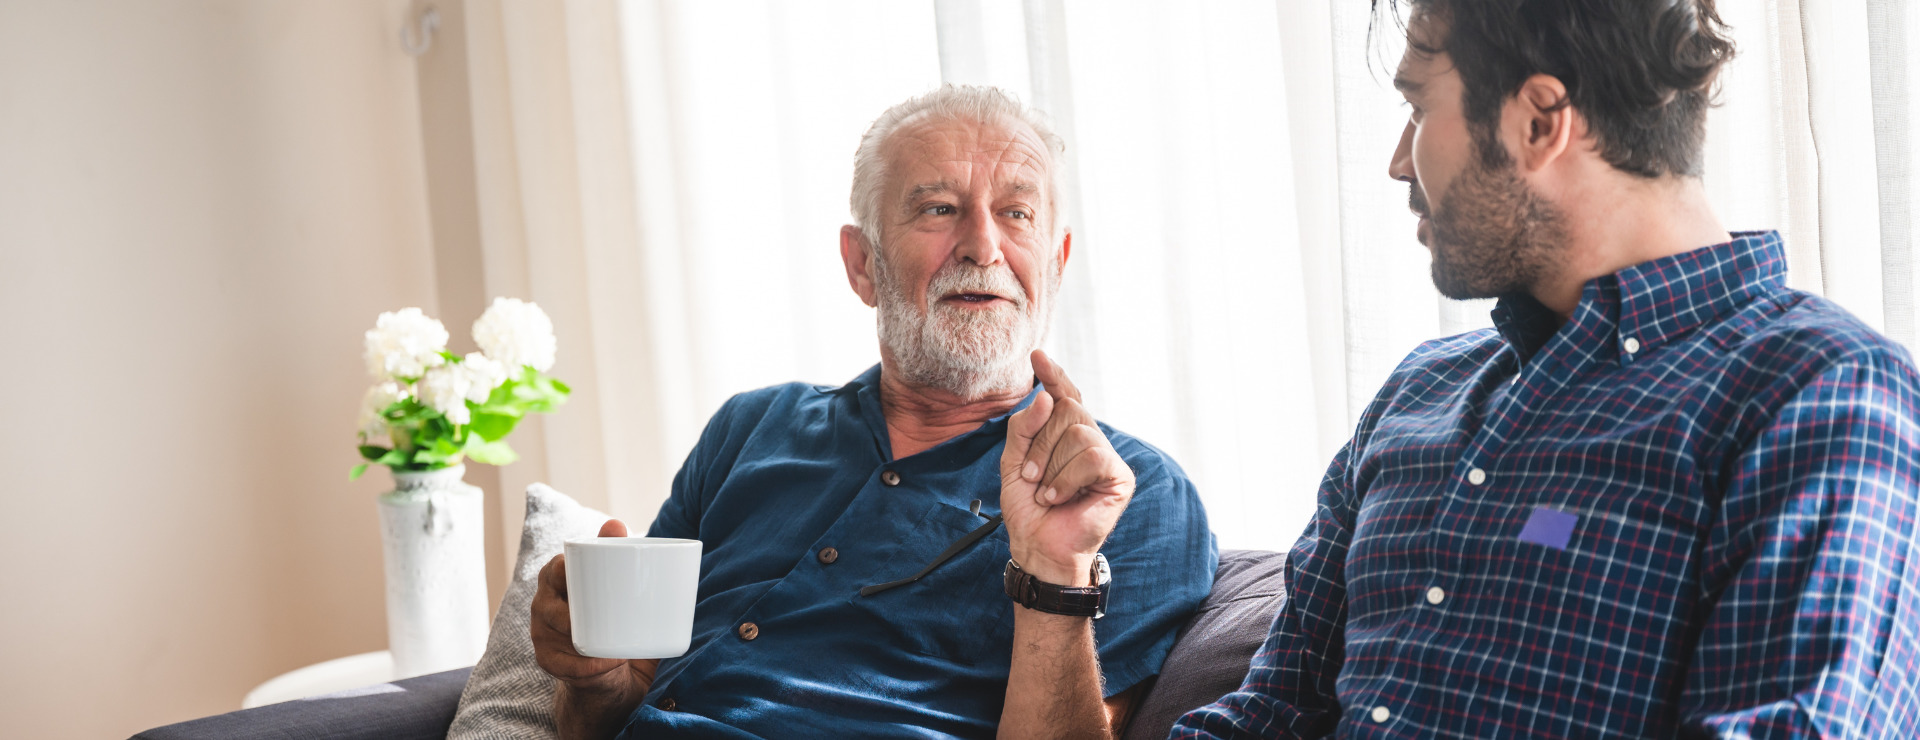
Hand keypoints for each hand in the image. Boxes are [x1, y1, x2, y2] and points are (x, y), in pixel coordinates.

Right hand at [531, 519, 657, 714]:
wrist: (611, 671)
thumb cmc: (613, 619)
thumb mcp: (618, 589)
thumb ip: (618, 555)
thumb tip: (615, 523)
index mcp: (558, 582)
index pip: (554, 570)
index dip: (563, 570)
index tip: (580, 574)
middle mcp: (544, 606)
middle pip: (548, 604)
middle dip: (568, 612)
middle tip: (602, 617)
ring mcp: (543, 635)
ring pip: (553, 634)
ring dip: (580, 640)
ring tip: (612, 646)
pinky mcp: (550, 662)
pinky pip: (562, 664)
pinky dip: (585, 666)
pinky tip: (604, 664)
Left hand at [999, 350, 1134, 586]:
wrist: (1038, 547)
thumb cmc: (1028, 508)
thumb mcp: (1013, 462)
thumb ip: (1024, 428)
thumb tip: (1046, 397)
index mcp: (1065, 434)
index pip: (1064, 396)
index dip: (1054, 376)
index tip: (1037, 356)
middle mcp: (1090, 440)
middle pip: (1067, 410)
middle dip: (1040, 443)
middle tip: (1031, 476)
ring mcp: (1107, 457)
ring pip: (1079, 432)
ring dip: (1052, 465)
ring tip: (1046, 492)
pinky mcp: (1120, 477)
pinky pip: (1092, 456)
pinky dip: (1067, 478)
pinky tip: (1059, 497)